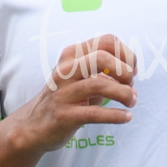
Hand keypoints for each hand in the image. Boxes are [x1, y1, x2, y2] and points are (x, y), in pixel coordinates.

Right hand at [4, 35, 137, 154]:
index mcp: (72, 55)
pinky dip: (116, 115)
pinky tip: (126, 117)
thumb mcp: (81, 78)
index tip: (132, 70)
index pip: (106, 40)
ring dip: (124, 94)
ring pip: (100, 84)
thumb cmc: (65, 98)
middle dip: (124, 71)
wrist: (34, 126)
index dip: (126, 54)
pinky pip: (95, 113)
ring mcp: (63, 93)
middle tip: (131, 85)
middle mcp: (65, 70)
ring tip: (132, 102)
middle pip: (102, 57)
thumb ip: (104, 72)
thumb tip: (132, 78)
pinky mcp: (64, 116)